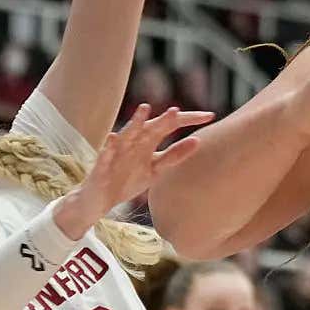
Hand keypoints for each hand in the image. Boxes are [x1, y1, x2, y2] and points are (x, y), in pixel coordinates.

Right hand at [56, 105, 213, 236]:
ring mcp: (116, 152)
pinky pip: (105, 154)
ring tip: (145, 109)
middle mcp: (133, 143)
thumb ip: (174, 156)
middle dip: (164, 120)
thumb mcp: (155, 169)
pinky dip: (109, 146)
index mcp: (147, 143)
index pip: (170, 126)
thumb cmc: (128, 180)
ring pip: (127, 134)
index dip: (188, 120)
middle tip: (178, 111)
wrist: (99, 200)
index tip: (210, 116)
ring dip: (135, 122)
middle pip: (151, 127)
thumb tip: (198, 141)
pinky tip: (114, 138)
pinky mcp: (101, 165)